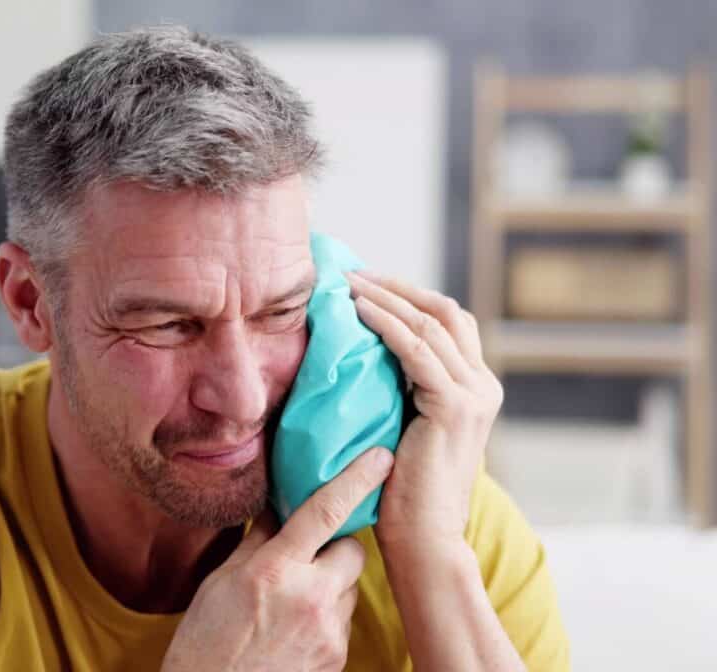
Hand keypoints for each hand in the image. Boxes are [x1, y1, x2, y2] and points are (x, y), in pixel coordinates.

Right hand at [161, 447, 394, 671]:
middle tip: (308, 556)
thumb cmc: (206, 644)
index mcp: (274, 570)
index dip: (356, 479)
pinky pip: (344, 621)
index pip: (325, 512)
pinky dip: (326, 616)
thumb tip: (278, 509)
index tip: (380, 456)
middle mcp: (310, 598)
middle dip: (337, 546)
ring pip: (348, 587)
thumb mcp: (221, 582)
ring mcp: (329, 632)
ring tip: (292, 602)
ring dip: (330, 584)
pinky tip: (295, 628)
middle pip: (352, 550)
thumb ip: (257, 542)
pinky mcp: (338, 658)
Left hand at [346, 272, 503, 550]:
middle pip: (443, 311)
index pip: (448, 321)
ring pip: (430, 323)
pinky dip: (386, 324)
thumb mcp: (405, 425)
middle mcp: (484, 384)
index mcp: (476, 387)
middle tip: (351, 274)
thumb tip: (363, 353)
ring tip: (346, 284)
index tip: (364, 282)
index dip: (407, 295)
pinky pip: (417, 350)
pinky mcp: (455, 407)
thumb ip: (402, 390)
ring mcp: (474, 394)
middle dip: (395, 286)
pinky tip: (359, 311)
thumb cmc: (403, 491)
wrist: (424, 539)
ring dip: (385, 297)